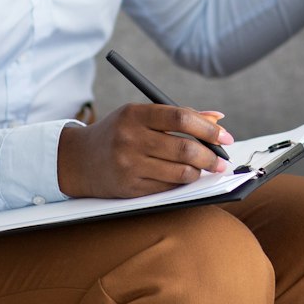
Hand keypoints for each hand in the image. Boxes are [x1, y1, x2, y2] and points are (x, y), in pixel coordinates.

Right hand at [56, 103, 234, 198]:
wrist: (77, 160)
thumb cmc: (118, 132)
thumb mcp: (141, 115)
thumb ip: (179, 116)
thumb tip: (219, 119)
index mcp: (135, 114)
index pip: (181, 118)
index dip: (209, 128)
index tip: (226, 136)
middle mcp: (130, 139)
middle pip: (184, 149)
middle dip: (211, 156)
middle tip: (222, 159)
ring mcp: (128, 166)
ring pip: (180, 172)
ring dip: (200, 172)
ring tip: (205, 168)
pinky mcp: (129, 188)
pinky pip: (168, 188)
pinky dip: (183, 183)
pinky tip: (186, 178)